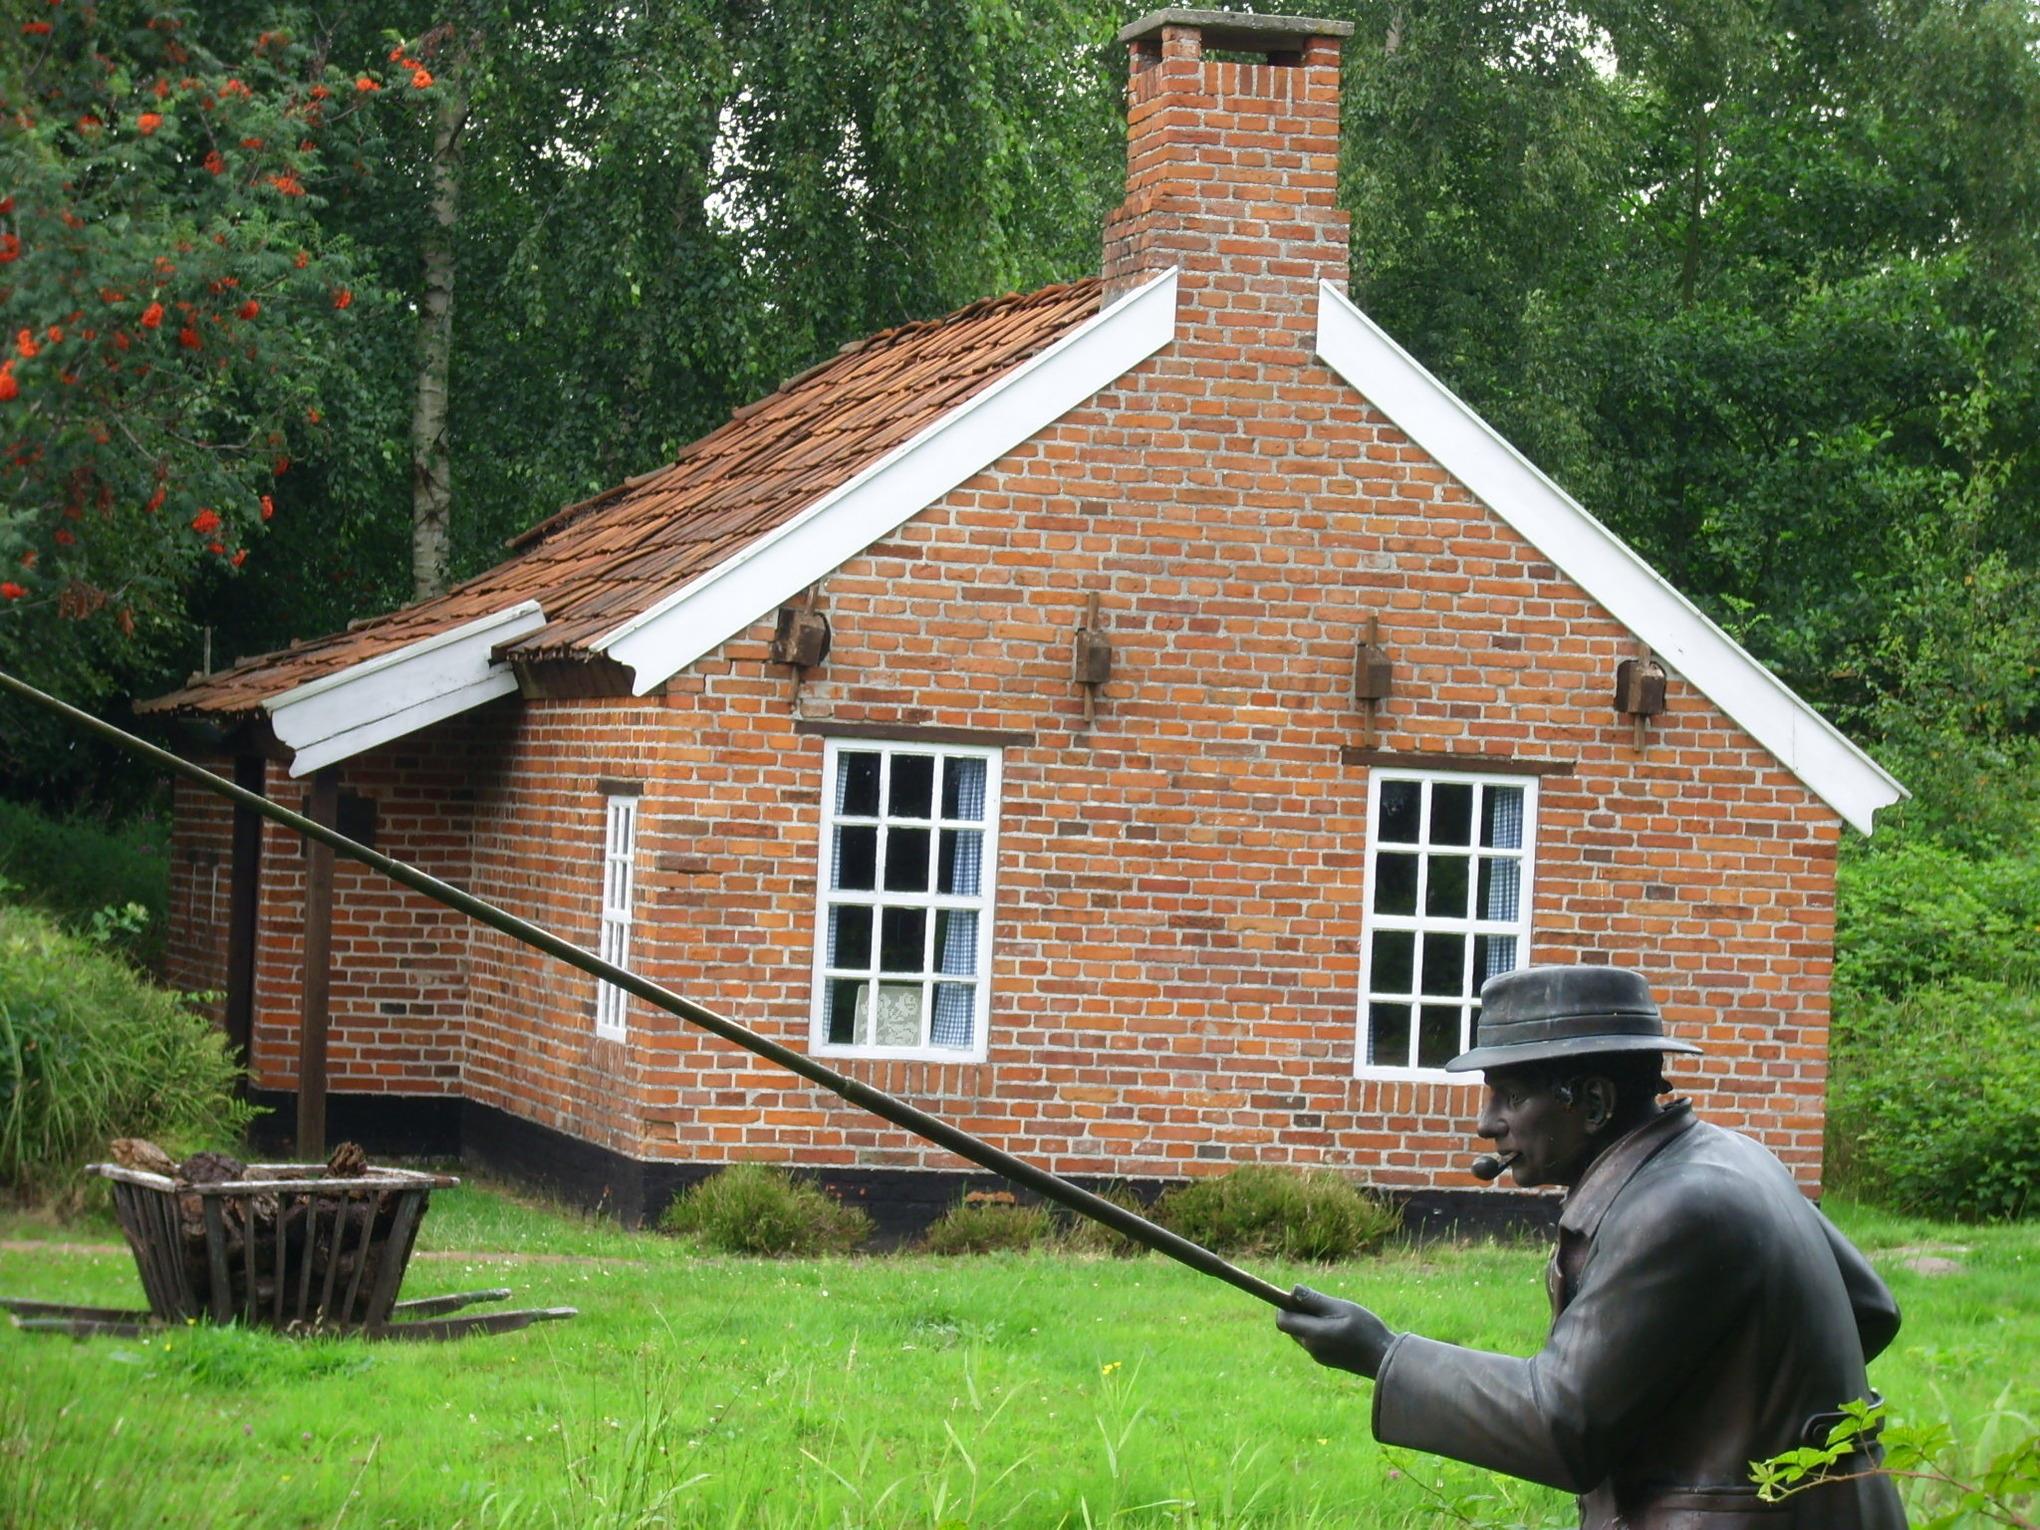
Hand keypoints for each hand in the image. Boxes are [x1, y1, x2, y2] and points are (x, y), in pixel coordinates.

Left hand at [1276, 1284, 1396, 1378]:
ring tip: (1336, 1315)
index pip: (1283, 1320)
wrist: (1385, 1359)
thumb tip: (1293, 1289)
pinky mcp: (1326, 1359)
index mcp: (1313, 1335)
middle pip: (1292, 1326)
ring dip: (1311, 1321)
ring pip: (1303, 1333)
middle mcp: (1311, 1348)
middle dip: (1300, 1312)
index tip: (1300, 1296)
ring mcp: (1318, 1356)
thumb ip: (1316, 1300)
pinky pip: (1313, 1341)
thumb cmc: (1366, 1330)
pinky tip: (1340, 1326)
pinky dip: (1319, 1330)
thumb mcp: (1342, 1308)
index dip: (1285, 1305)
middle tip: (1324, 1303)